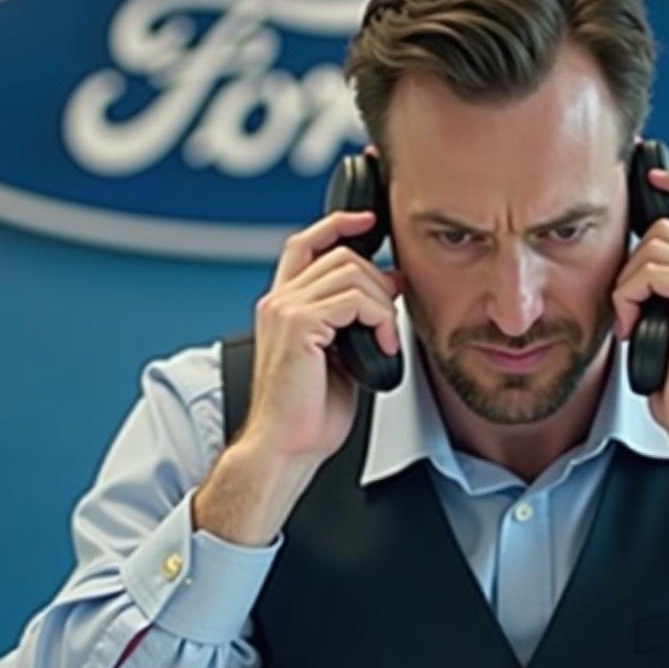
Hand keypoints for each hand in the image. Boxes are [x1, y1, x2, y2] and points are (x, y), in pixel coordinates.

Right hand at [242, 210, 402, 462]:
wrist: (286, 447)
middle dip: (379, 282)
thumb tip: (389, 283)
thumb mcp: (340, 353)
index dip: (338, 224)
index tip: (368, 219)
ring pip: (352, 273)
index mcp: (283, 306)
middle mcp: (278, 301)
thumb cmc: (308, 413)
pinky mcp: (298, 325)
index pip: (306, 244)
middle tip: (390, 319)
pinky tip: (380, 348)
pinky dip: (379, 320)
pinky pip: (354, 300)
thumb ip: (355, 316)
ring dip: (382, 306)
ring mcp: (284, 310)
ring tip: (384, 339)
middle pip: (342, 256)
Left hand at [611, 169, 668, 471]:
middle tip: (628, 308)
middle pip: (665, 229)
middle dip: (632, 266)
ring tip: (631, 324)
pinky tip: (631, 328)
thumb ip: (666, 286)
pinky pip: (646, 273)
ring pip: (651, 249)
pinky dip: (626, 299)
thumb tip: (634, 261)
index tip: (655, 173)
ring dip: (626, 288)